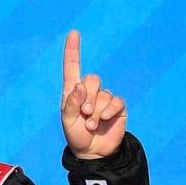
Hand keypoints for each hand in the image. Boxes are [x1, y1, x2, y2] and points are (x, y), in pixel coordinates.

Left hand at [61, 30, 126, 158]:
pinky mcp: (117, 107)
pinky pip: (116, 101)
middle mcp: (89, 92)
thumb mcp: (68, 120)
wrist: (92, 151)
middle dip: (88, 98)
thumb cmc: (75, 135)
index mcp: (73, 92)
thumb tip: (80, 84)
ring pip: (104, 93)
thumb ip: (72, 102)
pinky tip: (103, 121)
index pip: (72, 67)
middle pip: (92, 79)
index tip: (74, 33)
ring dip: (96, 111)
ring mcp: (104, 99)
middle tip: (84, 114)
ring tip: (90, 124)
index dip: (73, 51)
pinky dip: (108, 111)